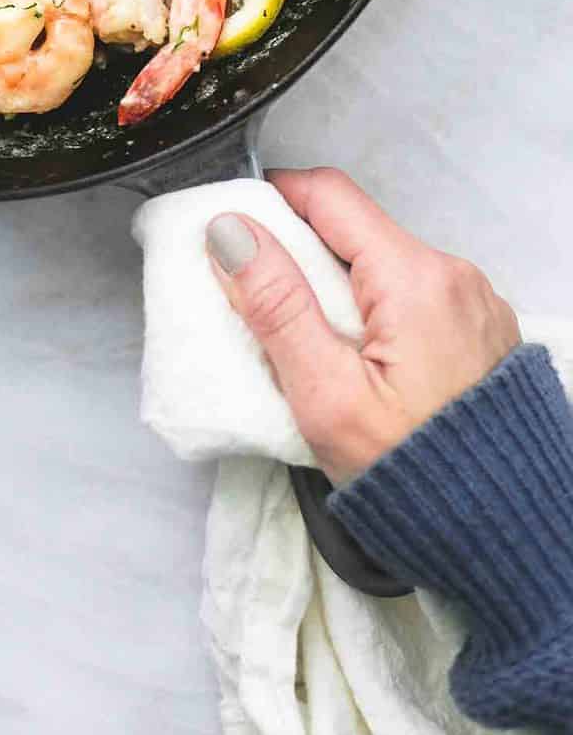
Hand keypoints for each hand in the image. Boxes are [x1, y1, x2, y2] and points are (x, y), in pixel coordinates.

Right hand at [206, 167, 520, 482]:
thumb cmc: (414, 476)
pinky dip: (375, 313)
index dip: (273, 198)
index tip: (233, 228)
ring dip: (337, 289)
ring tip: (307, 346)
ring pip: (383, 265)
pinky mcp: (480, 332)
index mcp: (416, 278)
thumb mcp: (326, 397)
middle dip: (300, 255)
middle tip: (259, 302)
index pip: (329, 195)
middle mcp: (454, 275)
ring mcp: (474, 303)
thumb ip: (276, 306)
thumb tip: (231, 231)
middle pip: (355, 231)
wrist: (502, 539)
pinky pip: (414, 297)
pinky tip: (357, 363)